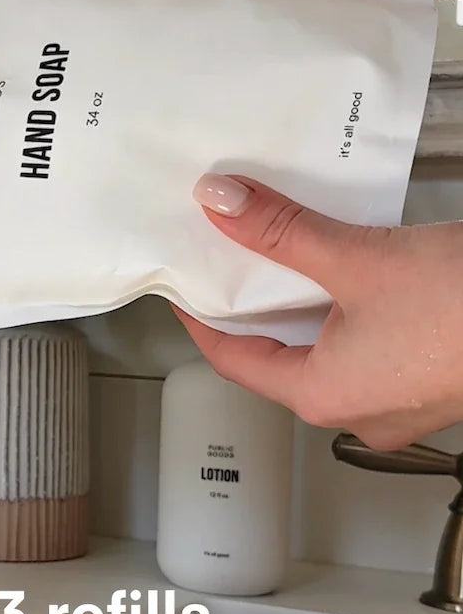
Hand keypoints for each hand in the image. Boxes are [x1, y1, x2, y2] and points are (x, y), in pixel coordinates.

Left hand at [177, 174, 462, 450]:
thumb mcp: (359, 259)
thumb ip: (280, 232)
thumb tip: (220, 203)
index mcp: (321, 396)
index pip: (232, 359)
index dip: (201, 318)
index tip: (182, 285)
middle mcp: (356, 410)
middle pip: (276, 356)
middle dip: (253, 307)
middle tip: (229, 260)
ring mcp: (398, 403)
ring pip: (324, 351)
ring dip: (302, 306)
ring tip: (281, 257)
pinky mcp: (430, 382)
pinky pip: (366, 348)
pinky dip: (344, 313)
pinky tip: (345, 274)